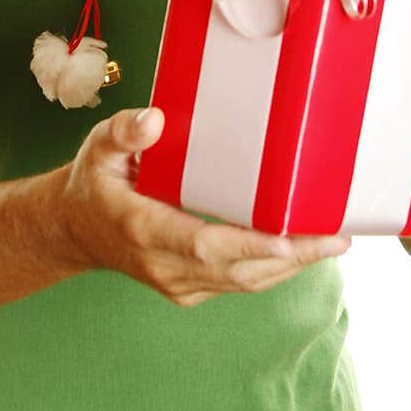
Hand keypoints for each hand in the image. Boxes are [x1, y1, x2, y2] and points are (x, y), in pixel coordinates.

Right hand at [61, 106, 349, 306]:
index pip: (204, 245)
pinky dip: (273, 270)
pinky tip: (301, 252)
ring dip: (291, 267)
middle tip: (337, 237)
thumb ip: (123, 132)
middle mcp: (163, 265)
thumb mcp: (97, 147)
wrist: (74, 230)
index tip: (291, 241)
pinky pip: (238, 284)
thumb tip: (153, 119)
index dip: (249, 245)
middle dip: (293, 257)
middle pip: (239, 270)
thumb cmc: (94, 182)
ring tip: (332, 243)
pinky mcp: (189, 290)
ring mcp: (178, 284)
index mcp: (142, 228)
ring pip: (244, 283)